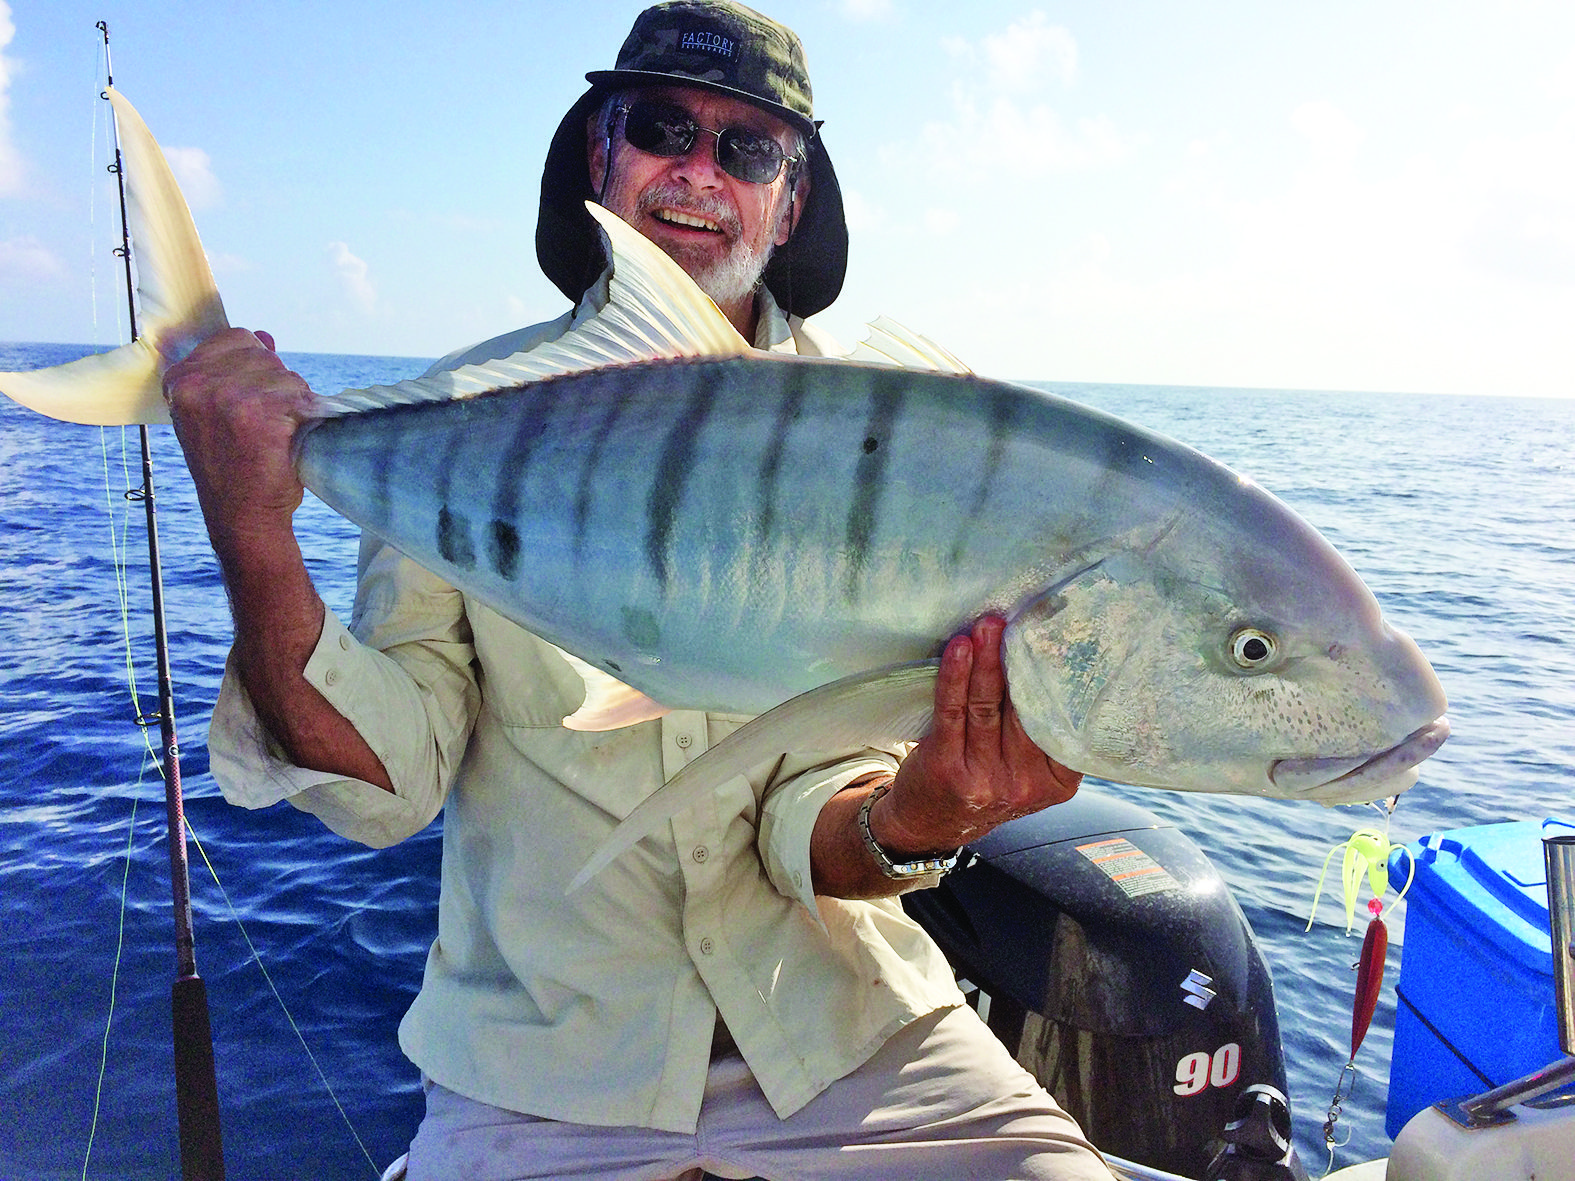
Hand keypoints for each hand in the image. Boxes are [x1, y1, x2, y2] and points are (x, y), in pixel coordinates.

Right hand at [163, 328, 315, 554]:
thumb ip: (233, 372)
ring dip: (292, 401)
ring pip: (285, 374)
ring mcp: (228, 396)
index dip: (256, 367)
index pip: (236, 338)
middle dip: (275, 384)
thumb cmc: (234, 464)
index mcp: (180, 379)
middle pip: (263, 354)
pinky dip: (306, 414)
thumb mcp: (215, 412)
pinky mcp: (260, 413)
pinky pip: (301, 395)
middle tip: (263, 424)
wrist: (242, 515)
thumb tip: (265, 337)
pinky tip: (289, 438)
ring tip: (274, 434)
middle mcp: (197, 383)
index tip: (249, 402)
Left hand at [871, 616, 1080, 853]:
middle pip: (1026, 710)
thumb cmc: (985, 780)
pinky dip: (956, 677)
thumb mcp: (1028, 769)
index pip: (1065, 724)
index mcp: (1058, 782)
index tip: (1062, 639)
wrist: (930, 822)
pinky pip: (953, 713)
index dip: (1062, 680)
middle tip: (1021, 621)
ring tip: (988, 627)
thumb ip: (1042, 732)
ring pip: (989, 707)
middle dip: (1022, 660)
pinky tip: (960, 650)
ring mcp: (987, 780)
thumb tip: (1051, 657)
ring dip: (988, 660)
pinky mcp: (948, 768)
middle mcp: (1026, 784)